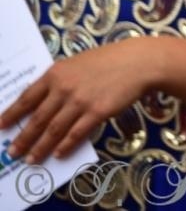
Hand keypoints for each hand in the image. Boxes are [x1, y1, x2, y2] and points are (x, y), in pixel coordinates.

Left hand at [0, 42, 150, 162]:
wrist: (138, 62)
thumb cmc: (108, 60)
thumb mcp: (77, 64)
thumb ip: (59, 80)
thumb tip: (42, 100)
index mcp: (56, 74)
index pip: (26, 98)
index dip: (11, 115)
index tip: (0, 127)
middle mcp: (64, 88)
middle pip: (37, 119)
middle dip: (23, 138)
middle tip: (12, 152)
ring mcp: (80, 101)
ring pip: (54, 130)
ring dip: (40, 147)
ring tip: (31, 159)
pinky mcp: (97, 112)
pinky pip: (76, 133)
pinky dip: (65, 145)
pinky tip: (58, 153)